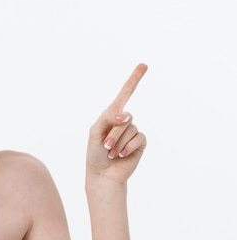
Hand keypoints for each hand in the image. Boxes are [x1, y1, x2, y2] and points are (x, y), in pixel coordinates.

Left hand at [86, 63, 147, 184]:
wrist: (102, 174)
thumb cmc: (95, 153)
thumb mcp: (95, 131)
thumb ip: (108, 118)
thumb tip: (127, 115)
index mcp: (111, 115)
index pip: (125, 94)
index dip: (134, 79)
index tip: (144, 65)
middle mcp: (124, 121)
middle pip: (124, 117)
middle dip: (113, 133)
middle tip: (105, 146)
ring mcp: (133, 131)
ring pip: (131, 128)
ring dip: (118, 143)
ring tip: (111, 152)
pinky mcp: (140, 142)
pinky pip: (139, 138)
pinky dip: (128, 147)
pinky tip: (122, 155)